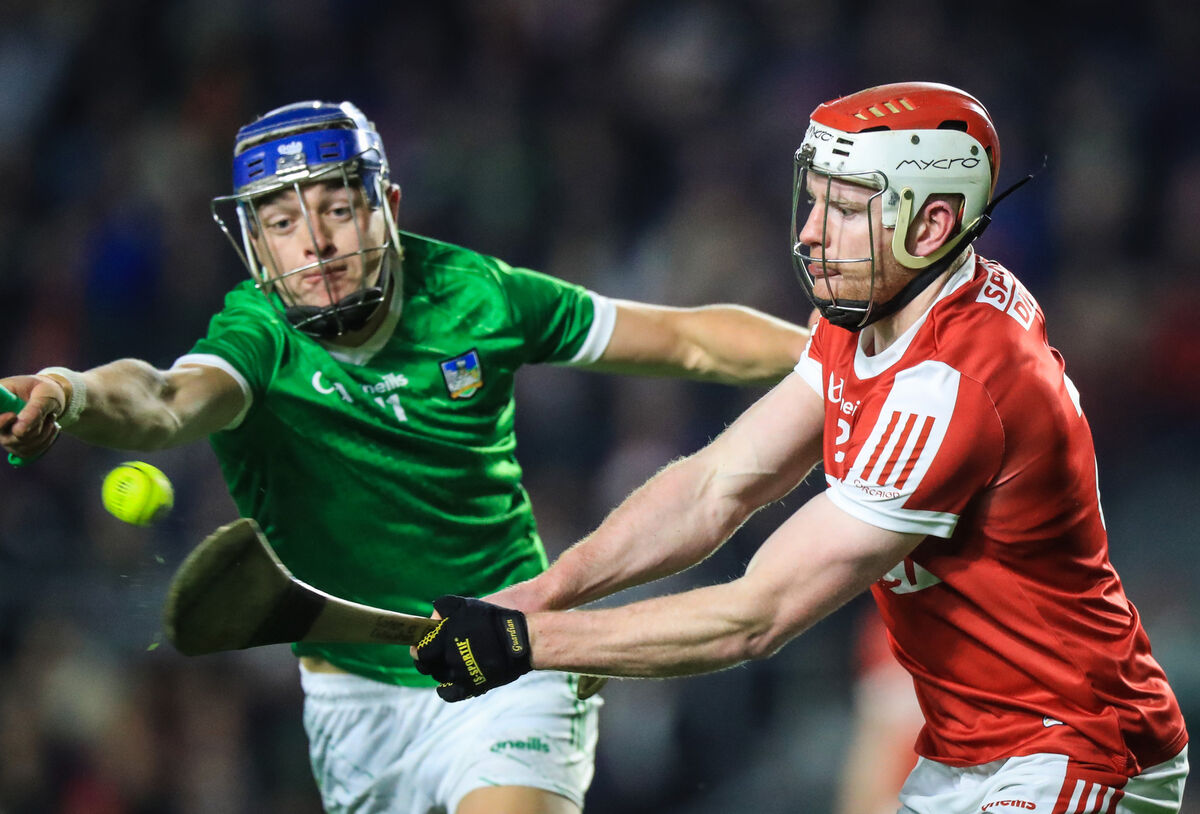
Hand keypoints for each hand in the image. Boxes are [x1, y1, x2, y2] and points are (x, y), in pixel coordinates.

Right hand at [0, 375, 64, 459]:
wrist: (50, 398)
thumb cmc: (45, 390)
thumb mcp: (44, 392)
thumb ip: (34, 409)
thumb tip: (19, 430)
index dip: (0, 422)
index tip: (12, 416)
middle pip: (6, 437)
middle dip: (33, 427)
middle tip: (49, 414)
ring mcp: (4, 436)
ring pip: (22, 445)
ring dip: (43, 432)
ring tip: (51, 416)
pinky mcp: (16, 447)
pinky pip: (31, 451)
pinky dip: (46, 439)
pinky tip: (50, 426)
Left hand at [412, 596, 532, 701]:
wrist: (518, 640)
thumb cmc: (491, 620)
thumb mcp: (466, 605)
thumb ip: (443, 608)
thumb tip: (431, 617)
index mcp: (443, 642)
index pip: (420, 652)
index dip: (418, 648)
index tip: (421, 644)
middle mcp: (448, 661)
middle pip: (426, 666)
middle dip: (426, 659)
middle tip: (432, 653)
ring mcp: (459, 676)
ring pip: (438, 677)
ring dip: (439, 670)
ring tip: (448, 661)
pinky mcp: (471, 687)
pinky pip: (448, 694)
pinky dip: (446, 689)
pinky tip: (450, 680)